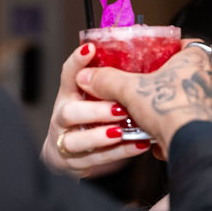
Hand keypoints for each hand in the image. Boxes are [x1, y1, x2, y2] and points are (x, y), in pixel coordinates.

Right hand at [41, 42, 150, 175]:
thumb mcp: (96, 95)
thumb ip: (112, 81)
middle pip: (70, 112)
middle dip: (95, 110)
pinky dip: (119, 152)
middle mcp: (64, 115)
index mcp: (70, 94)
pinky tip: (139, 144)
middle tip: (119, 107)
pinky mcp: (75, 161)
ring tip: (123, 130)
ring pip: (77, 139)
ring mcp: (66, 140)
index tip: (90, 49)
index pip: (68, 74)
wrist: (70, 156)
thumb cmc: (89, 118)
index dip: (77, 62)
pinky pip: (97, 158)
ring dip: (101, 135)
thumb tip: (147, 57)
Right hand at [76, 40, 211, 154]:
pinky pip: (191, 125)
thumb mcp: (130, 90)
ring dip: (169, 109)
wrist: (192, 146)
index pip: (186, 44)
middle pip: (185, 75)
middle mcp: (211, 79)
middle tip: (146, 87)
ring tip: (149, 115)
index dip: (168, 49)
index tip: (153, 54)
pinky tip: (159, 136)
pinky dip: (176, 129)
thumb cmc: (171, 108)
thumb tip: (89, 76)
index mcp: (197, 59)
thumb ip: (109, 80)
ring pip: (188, 101)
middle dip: (164, 83)